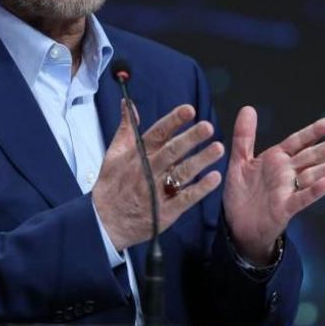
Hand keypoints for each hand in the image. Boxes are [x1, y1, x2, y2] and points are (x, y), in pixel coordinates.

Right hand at [93, 103, 224, 250]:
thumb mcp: (114, 154)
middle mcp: (148, 171)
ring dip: (201, 160)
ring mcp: (157, 192)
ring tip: (218, 148)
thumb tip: (128, 103)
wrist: (106, 222)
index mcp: (137, 155)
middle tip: (208, 127)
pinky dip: (201, 188)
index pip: (157, 134)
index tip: (189, 110)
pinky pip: (186, 198)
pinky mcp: (165, 211)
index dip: (173, 121)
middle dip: (190, 138)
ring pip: (182, 173)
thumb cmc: (111, 185)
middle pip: (172, 151)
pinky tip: (215, 177)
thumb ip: (126, 128)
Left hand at [223, 106, 324, 263]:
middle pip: (312, 156)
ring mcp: (288, 190)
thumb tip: (248, 107)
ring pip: (313, 175)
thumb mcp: (239, 161)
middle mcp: (286, 173)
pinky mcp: (285, 209)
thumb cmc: (241, 194)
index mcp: (277, 159)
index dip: (314, 132)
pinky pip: (301, 198)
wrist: (237, 227)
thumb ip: (244, 137)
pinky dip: (314, 191)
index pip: (299, 141)